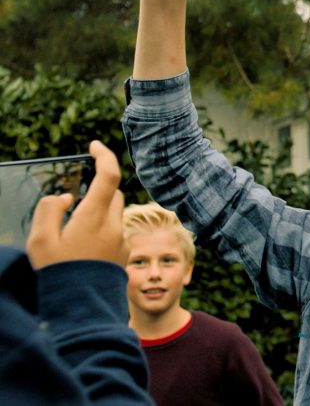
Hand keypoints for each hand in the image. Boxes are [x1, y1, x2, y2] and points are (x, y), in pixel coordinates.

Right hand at [26, 141, 128, 268]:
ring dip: (100, 213)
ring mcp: (122, 240)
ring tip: (76, 235)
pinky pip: (115, 233)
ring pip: (115, 213)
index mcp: (94, 217)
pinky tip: (85, 251)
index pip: (109, 175)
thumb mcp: (39, 240)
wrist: (81, 308)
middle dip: (97, 192)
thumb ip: (49, 210)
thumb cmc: (56, 273)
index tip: (94, 145)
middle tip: (73, 208)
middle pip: (113, 194)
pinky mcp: (124, 254)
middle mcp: (114, 225)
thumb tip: (65, 197)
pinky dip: (103, 231)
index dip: (104, 155)